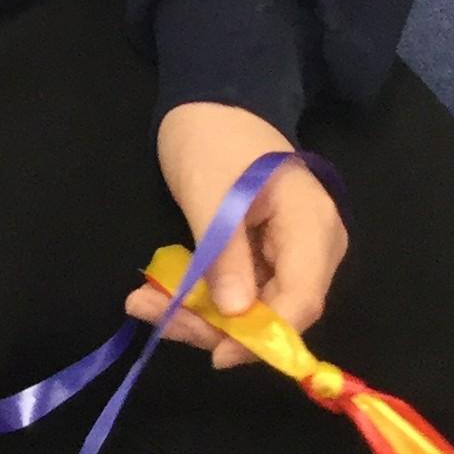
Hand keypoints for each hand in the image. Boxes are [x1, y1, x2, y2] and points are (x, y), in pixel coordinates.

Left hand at [126, 102, 348, 366]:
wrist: (210, 99)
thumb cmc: (212, 135)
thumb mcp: (211, 192)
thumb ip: (225, 254)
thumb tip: (236, 314)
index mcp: (312, 226)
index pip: (301, 302)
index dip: (263, 338)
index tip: (216, 354)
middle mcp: (312, 247)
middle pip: (275, 313)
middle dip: (215, 326)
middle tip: (155, 315)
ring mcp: (289, 252)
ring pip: (252, 308)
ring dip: (197, 313)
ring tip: (141, 303)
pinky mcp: (263, 255)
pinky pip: (238, 290)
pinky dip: (199, 296)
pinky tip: (157, 293)